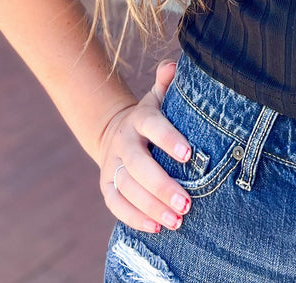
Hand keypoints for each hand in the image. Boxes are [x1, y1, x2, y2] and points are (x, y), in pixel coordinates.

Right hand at [98, 60, 192, 232]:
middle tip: (187, 203)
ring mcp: (111, 165)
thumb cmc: (153, 117)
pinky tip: (157, 228)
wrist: (117, 131)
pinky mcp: (106, 185)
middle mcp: (123, 142)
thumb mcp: (159, 97)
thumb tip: (172, 65)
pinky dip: (135, 218)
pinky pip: (116, 205)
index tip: (190, 154)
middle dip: (163, 186)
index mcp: (140, 118)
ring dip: (152, 207)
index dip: (169, 139)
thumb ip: (167, 82)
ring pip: (128, 188)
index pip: (153, 126)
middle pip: (139, 165)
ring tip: (178, 220)